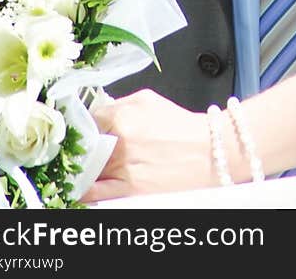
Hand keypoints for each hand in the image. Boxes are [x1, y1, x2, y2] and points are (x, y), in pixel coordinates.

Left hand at [82, 89, 215, 202]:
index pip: (90, 120)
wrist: (207, 152)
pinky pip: (93, 194)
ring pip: (88, 170)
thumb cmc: (181, 126)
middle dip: (89, 146)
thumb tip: (98, 112)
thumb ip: (119, 103)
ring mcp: (123, 169)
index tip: (91, 129)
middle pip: (87, 146)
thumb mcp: (148, 100)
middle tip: (94, 148)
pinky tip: (90, 184)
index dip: (90, 124)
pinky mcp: (129, 192)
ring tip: (96, 165)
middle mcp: (120, 143)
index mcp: (123, 117)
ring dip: (89, 167)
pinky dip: (87, 190)